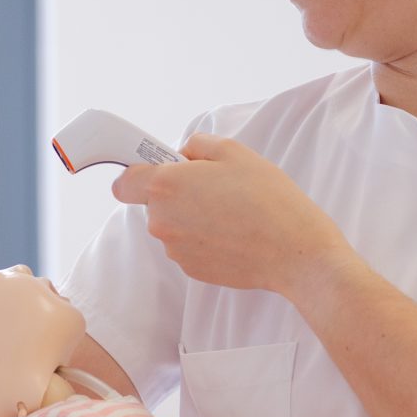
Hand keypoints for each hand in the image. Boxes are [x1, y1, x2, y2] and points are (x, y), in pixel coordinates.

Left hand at [111, 134, 353, 296]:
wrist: (292, 250)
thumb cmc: (267, 198)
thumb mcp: (234, 152)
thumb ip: (197, 146)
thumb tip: (183, 156)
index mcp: (165, 187)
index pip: (123, 182)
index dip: (139, 174)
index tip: (160, 171)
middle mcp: (162, 221)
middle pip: (153, 203)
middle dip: (177, 194)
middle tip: (215, 188)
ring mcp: (175, 250)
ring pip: (173, 226)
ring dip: (192, 217)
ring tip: (231, 212)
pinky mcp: (191, 270)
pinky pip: (189, 246)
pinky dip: (204, 239)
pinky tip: (234, 233)